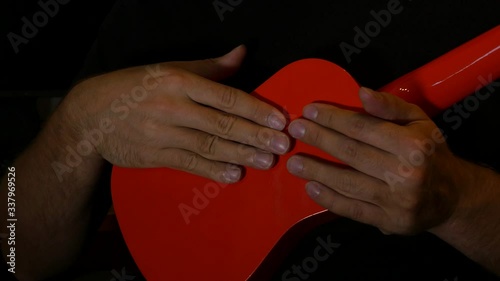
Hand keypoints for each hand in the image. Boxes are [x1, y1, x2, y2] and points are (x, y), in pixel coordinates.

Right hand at [58, 45, 289, 182]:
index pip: (226, 96)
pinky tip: (233, 175)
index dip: (255, 109)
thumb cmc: (135, 87)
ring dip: (240, 154)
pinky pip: (188, 164)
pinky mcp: (154, 156)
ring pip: (208, 145)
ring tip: (266, 161)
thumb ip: (210, 67)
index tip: (279, 119)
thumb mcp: (169, 68)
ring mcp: (162, 133)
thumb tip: (242, 52)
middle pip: (221, 123)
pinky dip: (212, 170)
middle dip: (255, 135)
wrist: (91, 114)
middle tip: (282, 145)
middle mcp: (172, 107)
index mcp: (178, 81)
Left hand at [286, 87, 463, 234]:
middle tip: (295, 131)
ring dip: (316, 172)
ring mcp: (397, 201)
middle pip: (352, 153)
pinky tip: (311, 188)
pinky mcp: (390, 222)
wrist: (452, 196)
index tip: (309, 111)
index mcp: (413, 145)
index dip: (333, 118)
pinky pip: (353, 209)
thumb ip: (390, 106)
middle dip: (319, 139)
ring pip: (348, 183)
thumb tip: (361, 92)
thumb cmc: (430, 153)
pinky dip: (329, 199)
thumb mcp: (419, 121)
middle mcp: (406, 173)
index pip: (363, 128)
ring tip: (294, 163)